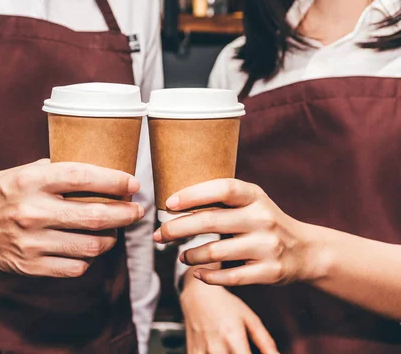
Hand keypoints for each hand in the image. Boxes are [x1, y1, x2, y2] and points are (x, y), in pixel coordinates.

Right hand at [0, 159, 143, 277]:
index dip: (114, 180)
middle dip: (124, 214)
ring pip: (90, 246)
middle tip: (137, 210)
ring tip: (114, 230)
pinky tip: (90, 248)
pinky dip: (90, 258)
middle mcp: (31, 211)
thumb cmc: (1, 191)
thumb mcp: (23, 171)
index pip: (82, 177)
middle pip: (93, 216)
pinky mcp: (30, 265)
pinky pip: (75, 267)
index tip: (133, 183)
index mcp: (30, 181)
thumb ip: (57, 171)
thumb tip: (100, 172)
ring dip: (110, 238)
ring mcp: (31, 242)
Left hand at [154, 179, 321, 285]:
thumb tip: (172, 203)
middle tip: (159, 234)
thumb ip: (221, 200)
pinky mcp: (270, 272)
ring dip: (191, 255)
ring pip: (217, 252)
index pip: (222, 189)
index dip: (194, 194)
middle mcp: (262, 218)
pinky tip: (197, 273)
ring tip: (181, 255)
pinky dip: (209, 276)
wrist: (306, 251)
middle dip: (178, 228)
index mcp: (255, 196)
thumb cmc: (263, 222)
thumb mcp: (250, 203)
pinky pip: (231, 277)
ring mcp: (267, 246)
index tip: (169, 203)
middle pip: (212, 221)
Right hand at [180, 268, 277, 353]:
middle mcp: (216, 346)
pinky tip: (219, 351)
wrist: (198, 295)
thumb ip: (266, 342)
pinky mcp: (192, 351)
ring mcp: (201, 350)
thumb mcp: (250, 319)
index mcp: (233, 337)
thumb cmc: (226, 305)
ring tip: (230, 351)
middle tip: (243, 351)